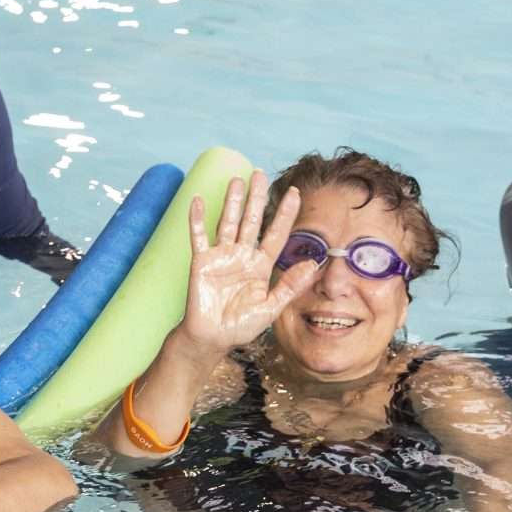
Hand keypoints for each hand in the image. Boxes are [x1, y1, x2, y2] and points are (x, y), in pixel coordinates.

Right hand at [177, 177, 321, 356]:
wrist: (212, 338)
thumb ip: (290, 286)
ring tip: (237, 180)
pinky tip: (199, 201)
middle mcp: (242, 256)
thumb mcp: (271, 308)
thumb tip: (314, 264)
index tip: (294, 193)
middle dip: (256, 198)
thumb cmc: (241, 326)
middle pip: (251, 221)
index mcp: (261, 266)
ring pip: (228, 222)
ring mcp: (221, 256)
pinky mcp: (201, 262)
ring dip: (232, 202)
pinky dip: (197, 219)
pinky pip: (199, 236)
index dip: (285, 214)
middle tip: (260, 174)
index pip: (276, 234)